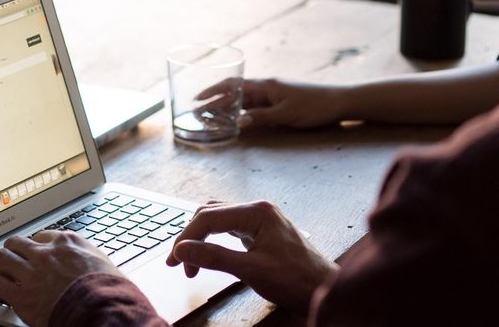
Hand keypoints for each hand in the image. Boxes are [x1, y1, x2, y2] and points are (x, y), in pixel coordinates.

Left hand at [0, 230, 123, 325]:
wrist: (101, 309)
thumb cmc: (109, 290)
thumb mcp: (103, 263)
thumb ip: (88, 257)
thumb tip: (90, 262)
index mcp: (66, 242)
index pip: (42, 236)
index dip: (37, 246)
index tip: (36, 254)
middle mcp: (45, 253)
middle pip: (16, 242)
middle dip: (13, 252)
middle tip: (14, 262)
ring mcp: (30, 272)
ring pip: (1, 258)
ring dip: (0, 266)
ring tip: (1, 274)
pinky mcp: (20, 295)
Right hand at [167, 200, 336, 309]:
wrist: (323, 289)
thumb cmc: (296, 279)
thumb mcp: (251, 270)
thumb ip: (214, 257)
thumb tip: (183, 250)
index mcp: (257, 212)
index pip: (209, 217)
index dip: (187, 238)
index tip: (175, 260)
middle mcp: (258, 209)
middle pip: (210, 214)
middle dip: (191, 237)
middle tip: (178, 263)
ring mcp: (260, 219)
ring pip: (218, 220)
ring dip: (201, 238)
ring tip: (190, 260)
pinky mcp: (261, 231)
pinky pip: (229, 228)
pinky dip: (214, 240)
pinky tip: (209, 253)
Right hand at [198, 78, 345, 128]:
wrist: (339, 102)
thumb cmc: (314, 106)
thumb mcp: (286, 115)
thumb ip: (261, 117)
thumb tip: (238, 122)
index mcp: (265, 86)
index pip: (232, 85)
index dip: (213, 91)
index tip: (197, 99)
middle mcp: (266, 87)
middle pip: (235, 92)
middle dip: (215, 101)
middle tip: (198, 112)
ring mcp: (272, 94)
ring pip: (244, 100)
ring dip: (227, 107)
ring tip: (211, 117)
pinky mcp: (280, 102)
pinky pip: (255, 106)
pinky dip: (242, 112)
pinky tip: (236, 119)